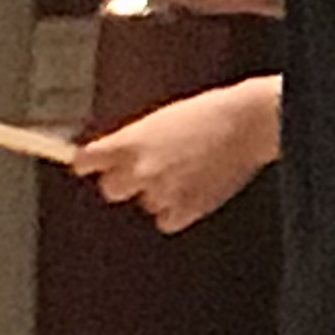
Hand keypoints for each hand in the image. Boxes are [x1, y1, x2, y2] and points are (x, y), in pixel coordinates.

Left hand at [73, 78, 279, 232]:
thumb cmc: (209, 114)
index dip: (87, 164)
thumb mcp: (158, 120)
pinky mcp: (187, 208)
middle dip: (123, 181)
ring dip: (156, 193)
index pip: (85, 162)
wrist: (248, 123)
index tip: (88, 166)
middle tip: (143, 171)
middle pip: (110, 189)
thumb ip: (131, 141)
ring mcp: (162, 192)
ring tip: (181, 173)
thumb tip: (111, 156)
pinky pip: (167, 220)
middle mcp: (140, 169)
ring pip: (144, 203)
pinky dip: (176, 211)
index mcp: (129, 142)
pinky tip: (191, 191)